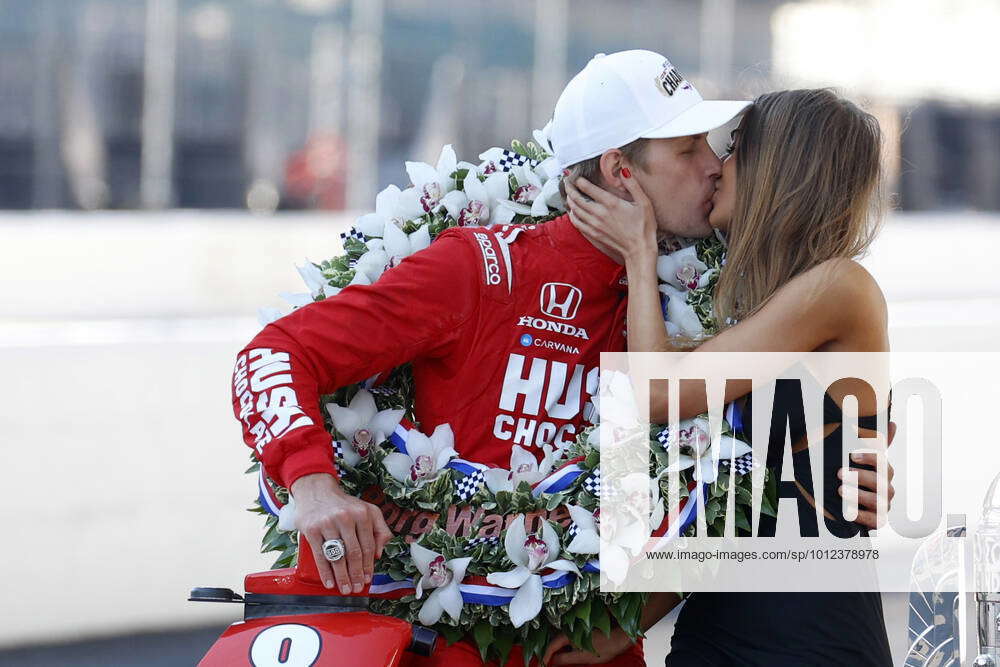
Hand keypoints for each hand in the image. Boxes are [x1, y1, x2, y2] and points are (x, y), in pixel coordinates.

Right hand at [290, 473, 393, 593]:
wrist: (316, 490)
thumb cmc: (344, 504)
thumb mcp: (368, 510)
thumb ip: (380, 529)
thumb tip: (379, 553)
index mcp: (362, 514)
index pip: (368, 546)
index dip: (368, 566)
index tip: (368, 579)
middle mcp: (346, 518)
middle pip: (354, 553)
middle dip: (356, 575)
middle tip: (357, 588)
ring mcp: (328, 523)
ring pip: (338, 556)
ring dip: (342, 577)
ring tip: (344, 588)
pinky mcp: (312, 529)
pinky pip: (320, 555)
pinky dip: (325, 572)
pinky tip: (329, 582)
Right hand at [542, 627, 633, 665]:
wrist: (618, 639)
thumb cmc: (602, 648)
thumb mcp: (582, 657)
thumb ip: (565, 659)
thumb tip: (552, 662)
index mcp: (568, 636)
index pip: (551, 646)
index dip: (545, 657)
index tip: (542, 666)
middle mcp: (570, 632)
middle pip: (555, 644)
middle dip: (549, 655)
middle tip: (546, 665)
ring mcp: (575, 633)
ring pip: (561, 643)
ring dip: (557, 653)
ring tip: (554, 663)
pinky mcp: (581, 635)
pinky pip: (568, 643)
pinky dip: (564, 651)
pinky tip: (566, 658)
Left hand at [564, 173, 657, 261]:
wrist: (639, 249)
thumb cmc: (644, 226)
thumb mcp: (644, 202)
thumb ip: (632, 185)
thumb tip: (624, 170)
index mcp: (611, 203)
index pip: (588, 188)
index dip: (579, 181)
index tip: (576, 176)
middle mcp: (599, 213)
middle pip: (578, 198)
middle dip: (570, 188)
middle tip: (567, 182)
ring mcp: (595, 225)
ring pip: (575, 210)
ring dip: (570, 200)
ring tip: (568, 193)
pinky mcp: (594, 234)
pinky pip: (577, 223)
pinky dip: (572, 215)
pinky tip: (572, 211)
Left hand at [838, 421, 896, 528]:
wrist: (844, 501)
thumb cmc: (853, 475)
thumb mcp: (859, 458)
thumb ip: (875, 442)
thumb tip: (892, 422)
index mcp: (882, 471)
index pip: (882, 462)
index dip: (869, 457)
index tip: (852, 455)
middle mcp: (886, 488)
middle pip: (880, 482)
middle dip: (860, 476)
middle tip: (840, 473)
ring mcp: (883, 505)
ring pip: (878, 501)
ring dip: (858, 495)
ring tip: (841, 490)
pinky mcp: (877, 520)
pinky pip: (874, 521)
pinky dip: (861, 515)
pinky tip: (847, 510)